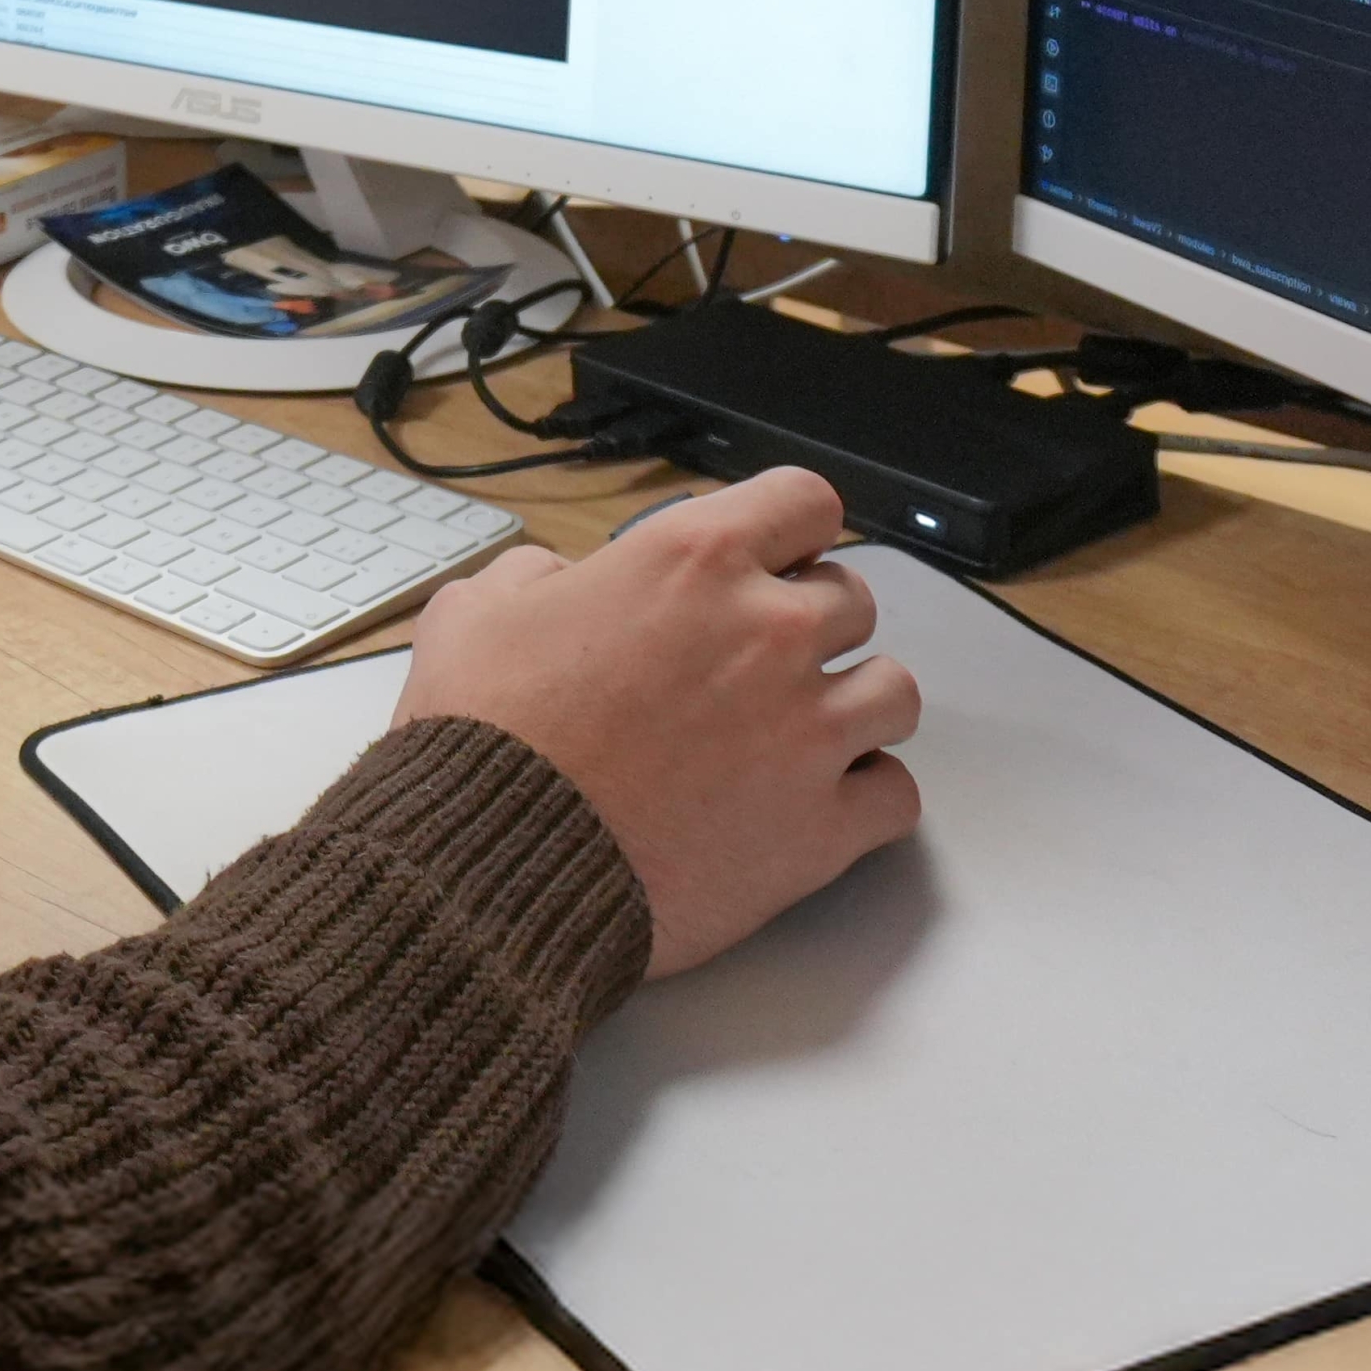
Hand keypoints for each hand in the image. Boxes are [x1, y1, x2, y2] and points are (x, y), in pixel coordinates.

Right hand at [394, 465, 921, 973]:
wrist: (492, 868)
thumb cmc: (485, 740)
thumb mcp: (474, 611)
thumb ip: (536, 576)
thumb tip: (558, 583)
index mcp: (692, 561)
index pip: (806, 502)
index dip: (790, 531)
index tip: (775, 561)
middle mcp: (768, 632)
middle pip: (853, 600)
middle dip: (812, 626)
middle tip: (761, 666)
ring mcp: (808, 732)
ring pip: (895, 691)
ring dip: (856, 706)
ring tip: (805, 734)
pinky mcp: (823, 829)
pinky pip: (896, 794)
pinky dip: (865, 799)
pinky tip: (816, 804)